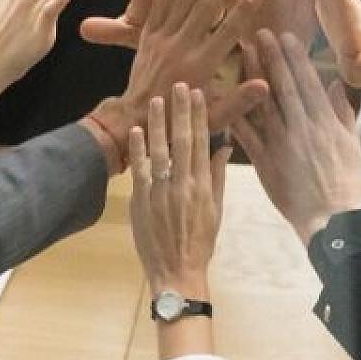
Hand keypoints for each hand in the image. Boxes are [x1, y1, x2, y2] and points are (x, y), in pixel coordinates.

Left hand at [99, 0, 264, 144]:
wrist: (136, 118)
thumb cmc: (181, 118)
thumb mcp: (213, 117)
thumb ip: (239, 101)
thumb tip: (265, 85)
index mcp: (200, 67)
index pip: (226, 33)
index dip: (242, 9)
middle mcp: (181, 49)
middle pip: (203, 10)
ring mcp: (162, 40)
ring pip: (181, 3)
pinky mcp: (148, 36)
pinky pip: (157, 7)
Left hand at [129, 84, 230, 294]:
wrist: (177, 273)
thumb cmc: (200, 243)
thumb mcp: (216, 210)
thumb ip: (218, 177)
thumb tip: (223, 148)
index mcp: (204, 186)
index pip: (203, 144)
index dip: (201, 117)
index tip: (199, 95)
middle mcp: (183, 185)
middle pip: (183, 141)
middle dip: (181, 111)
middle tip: (179, 86)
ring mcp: (161, 192)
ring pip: (160, 150)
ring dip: (157, 124)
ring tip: (156, 100)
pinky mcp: (142, 201)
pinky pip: (140, 170)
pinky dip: (138, 150)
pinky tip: (137, 131)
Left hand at [230, 30, 360, 242]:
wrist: (334, 220)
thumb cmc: (346, 184)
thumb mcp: (351, 144)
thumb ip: (342, 112)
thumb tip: (334, 84)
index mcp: (324, 122)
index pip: (307, 81)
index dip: (294, 56)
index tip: (284, 35)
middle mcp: (302, 128)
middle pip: (283, 85)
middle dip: (270, 56)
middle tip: (258, 32)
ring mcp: (282, 145)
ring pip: (263, 104)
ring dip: (251, 77)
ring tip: (242, 54)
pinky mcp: (265, 164)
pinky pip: (246, 136)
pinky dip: (234, 115)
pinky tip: (222, 96)